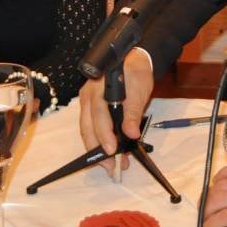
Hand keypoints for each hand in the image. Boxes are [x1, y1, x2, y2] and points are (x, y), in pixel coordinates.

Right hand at [77, 48, 154, 174]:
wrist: (132, 57)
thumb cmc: (136, 71)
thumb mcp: (139, 89)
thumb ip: (134, 111)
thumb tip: (131, 134)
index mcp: (99, 89)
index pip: (99, 116)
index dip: (104, 136)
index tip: (111, 152)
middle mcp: (88, 96)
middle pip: (87, 128)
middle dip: (97, 150)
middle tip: (109, 168)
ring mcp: (86, 101)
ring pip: (87, 130)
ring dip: (98, 149)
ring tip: (112, 164)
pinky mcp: (90, 107)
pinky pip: (91, 126)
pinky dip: (99, 140)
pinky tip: (110, 150)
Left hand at [203, 157, 226, 226]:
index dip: (224, 174)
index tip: (219, 179)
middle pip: (225, 182)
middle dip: (213, 191)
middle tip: (209, 198)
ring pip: (220, 198)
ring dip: (209, 206)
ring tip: (205, 213)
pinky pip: (225, 216)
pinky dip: (212, 220)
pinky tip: (207, 224)